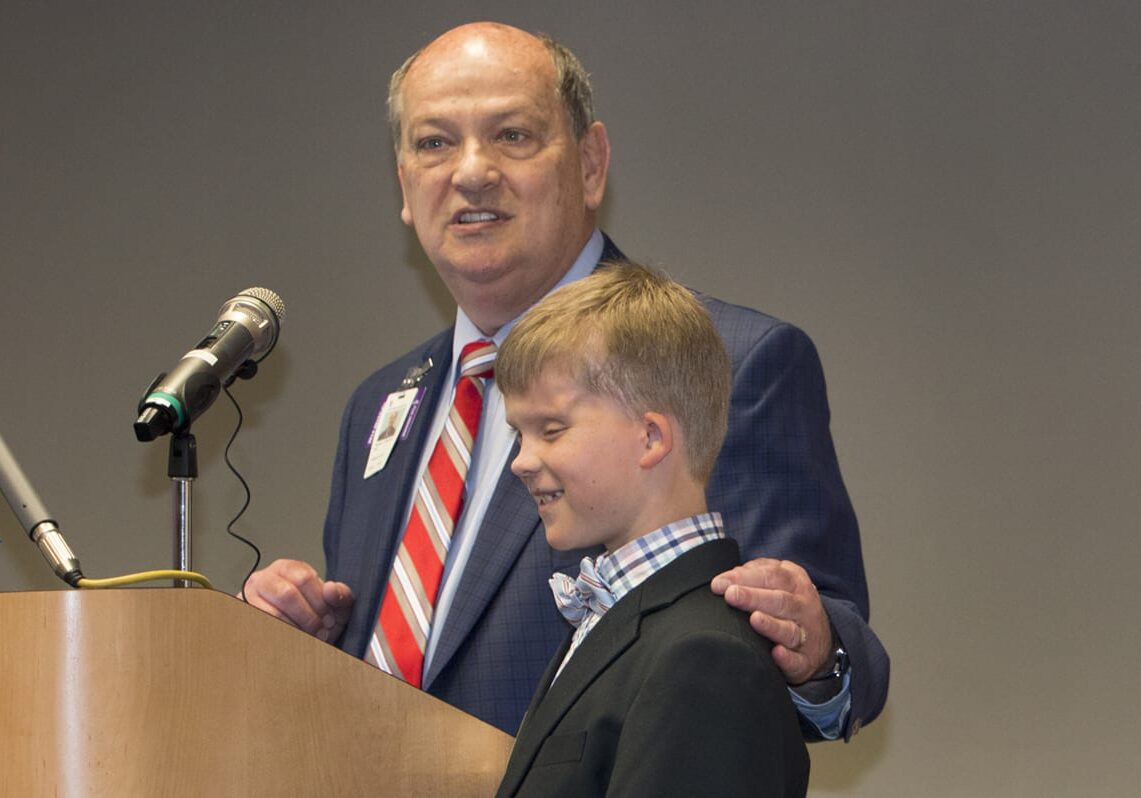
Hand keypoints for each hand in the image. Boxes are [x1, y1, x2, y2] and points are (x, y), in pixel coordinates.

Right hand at [240, 559, 353, 642]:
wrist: (294, 641)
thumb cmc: (314, 620)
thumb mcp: (335, 607)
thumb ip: (341, 596)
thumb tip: (331, 589)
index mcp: (288, 568)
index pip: (304, 578)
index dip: (320, 602)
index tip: (329, 619)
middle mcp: (265, 578)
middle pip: (287, 594)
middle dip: (307, 617)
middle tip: (319, 631)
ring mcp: (248, 597)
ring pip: (272, 613)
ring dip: (294, 629)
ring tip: (307, 638)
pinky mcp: (242, 616)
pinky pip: (260, 627)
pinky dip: (280, 637)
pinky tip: (290, 641)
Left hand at [711, 558, 831, 684]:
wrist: (821, 641)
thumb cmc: (789, 605)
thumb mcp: (780, 581)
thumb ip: (756, 572)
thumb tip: (729, 577)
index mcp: (795, 582)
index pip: (771, 575)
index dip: (744, 577)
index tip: (720, 583)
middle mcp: (803, 607)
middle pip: (780, 600)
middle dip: (753, 597)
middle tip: (731, 595)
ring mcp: (806, 634)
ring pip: (789, 630)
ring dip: (771, 625)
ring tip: (754, 619)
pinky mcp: (805, 661)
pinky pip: (797, 660)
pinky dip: (787, 658)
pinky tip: (776, 653)